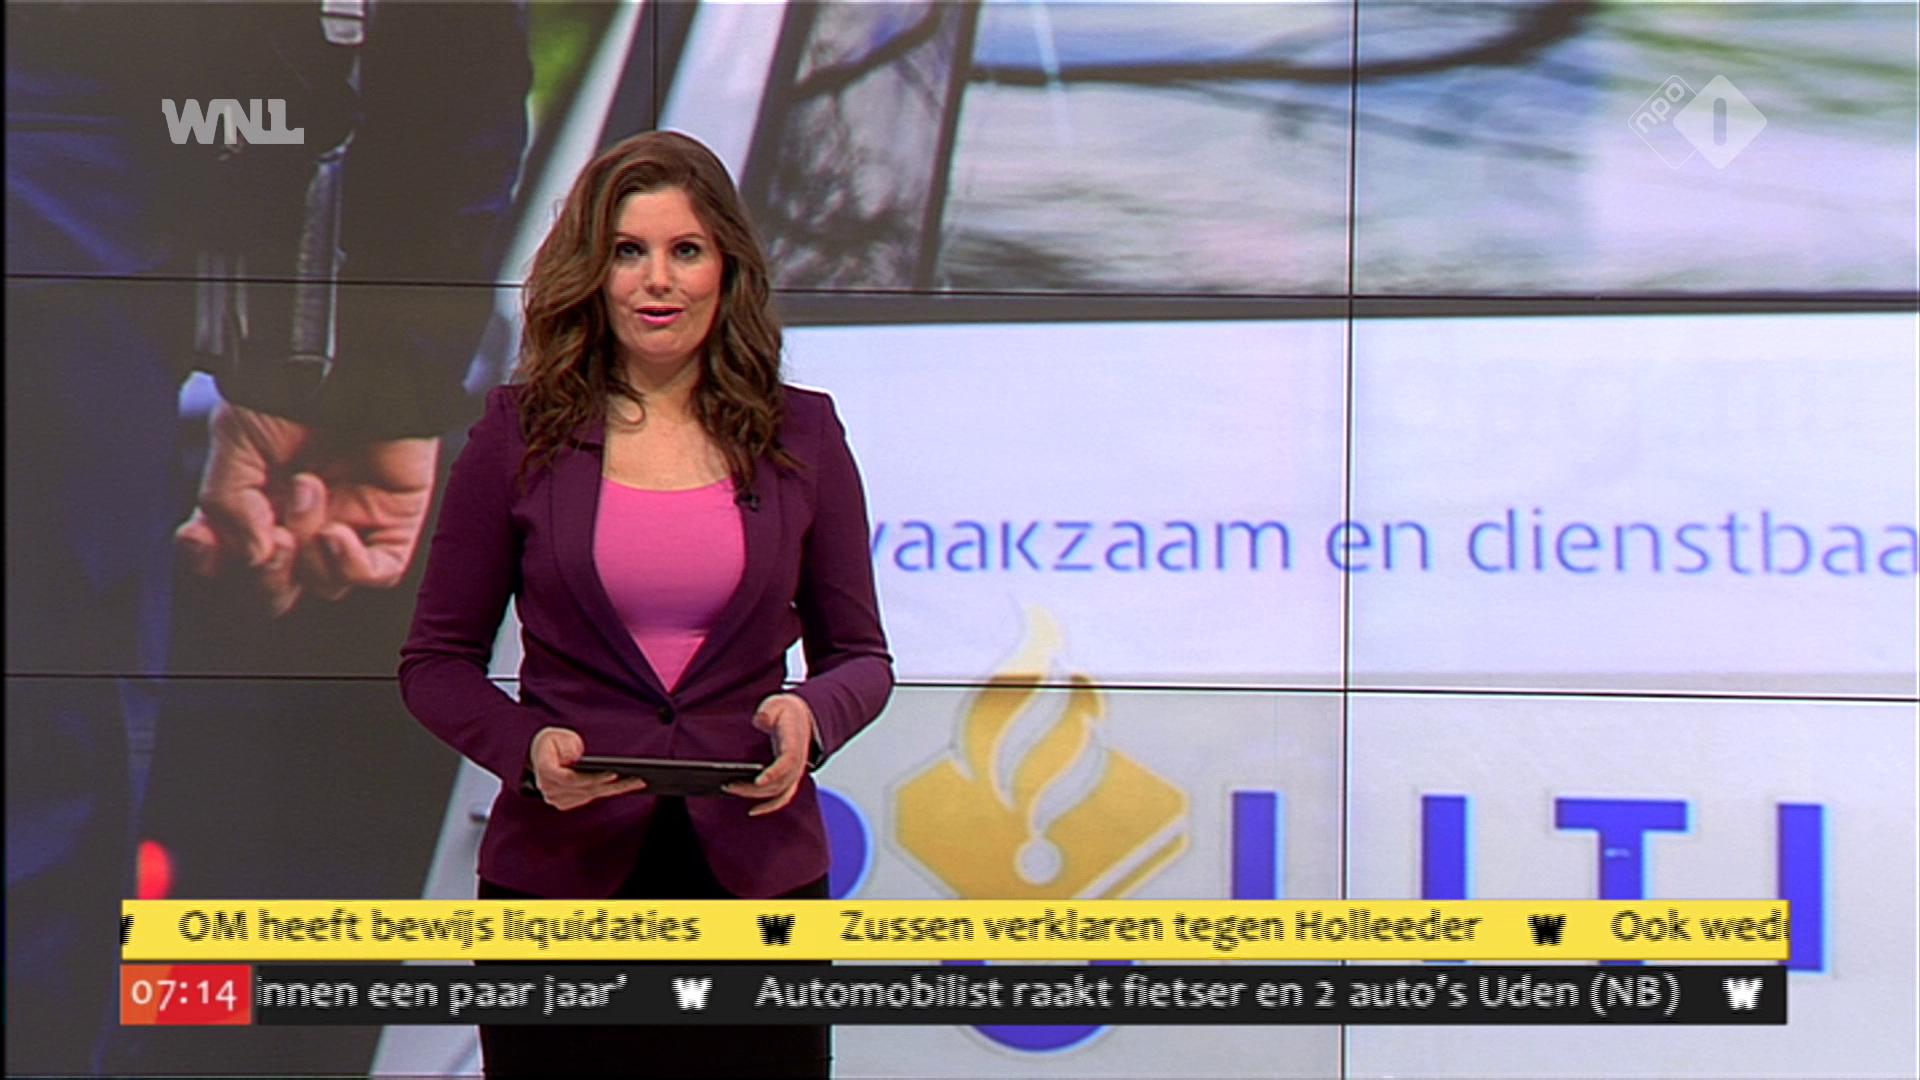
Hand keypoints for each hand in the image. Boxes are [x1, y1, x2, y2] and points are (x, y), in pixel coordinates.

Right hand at [174, 401, 439, 616]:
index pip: (227, 556)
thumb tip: (249, 555)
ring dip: (308, 548)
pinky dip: (351, 565)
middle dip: (266, 574)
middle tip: (270, 533)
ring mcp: (348, 524)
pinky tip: (337, 532)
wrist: (355, 362)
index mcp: (257, 500)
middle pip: (276, 588)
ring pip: (322, 584)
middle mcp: (301, 520)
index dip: (209, 559)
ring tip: (310, 487)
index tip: (201, 539)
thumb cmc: (295, 388)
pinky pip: (376, 574)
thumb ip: (227, 501)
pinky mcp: (392, 524)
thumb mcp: (235, 436)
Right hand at [528, 726, 647, 810]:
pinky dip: (607, 792)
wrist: (537, 753)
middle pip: (587, 789)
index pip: (573, 779)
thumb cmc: (550, 741)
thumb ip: (567, 745)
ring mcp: (556, 798)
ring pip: (591, 795)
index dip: (594, 777)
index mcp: (545, 772)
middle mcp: (549, 789)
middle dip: (614, 785)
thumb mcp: (557, 735)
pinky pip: (590, 798)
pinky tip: (625, 786)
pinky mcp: (565, 802)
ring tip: (637, 782)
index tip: (614, 772)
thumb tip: (576, 758)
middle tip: (637, 779)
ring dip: (615, 789)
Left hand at [723, 693, 814, 815]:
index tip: (758, 781)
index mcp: (795, 743)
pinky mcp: (790, 778)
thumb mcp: (777, 704)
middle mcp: (798, 762)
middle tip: (729, 784)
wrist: (804, 717)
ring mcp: (795, 773)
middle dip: (753, 788)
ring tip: (732, 790)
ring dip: (756, 797)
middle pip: (779, 783)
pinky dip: (769, 807)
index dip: (774, 773)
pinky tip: (753, 811)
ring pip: (779, 793)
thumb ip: (769, 712)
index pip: (788, 762)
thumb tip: (761, 720)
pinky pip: (782, 798)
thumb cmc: (787, 712)